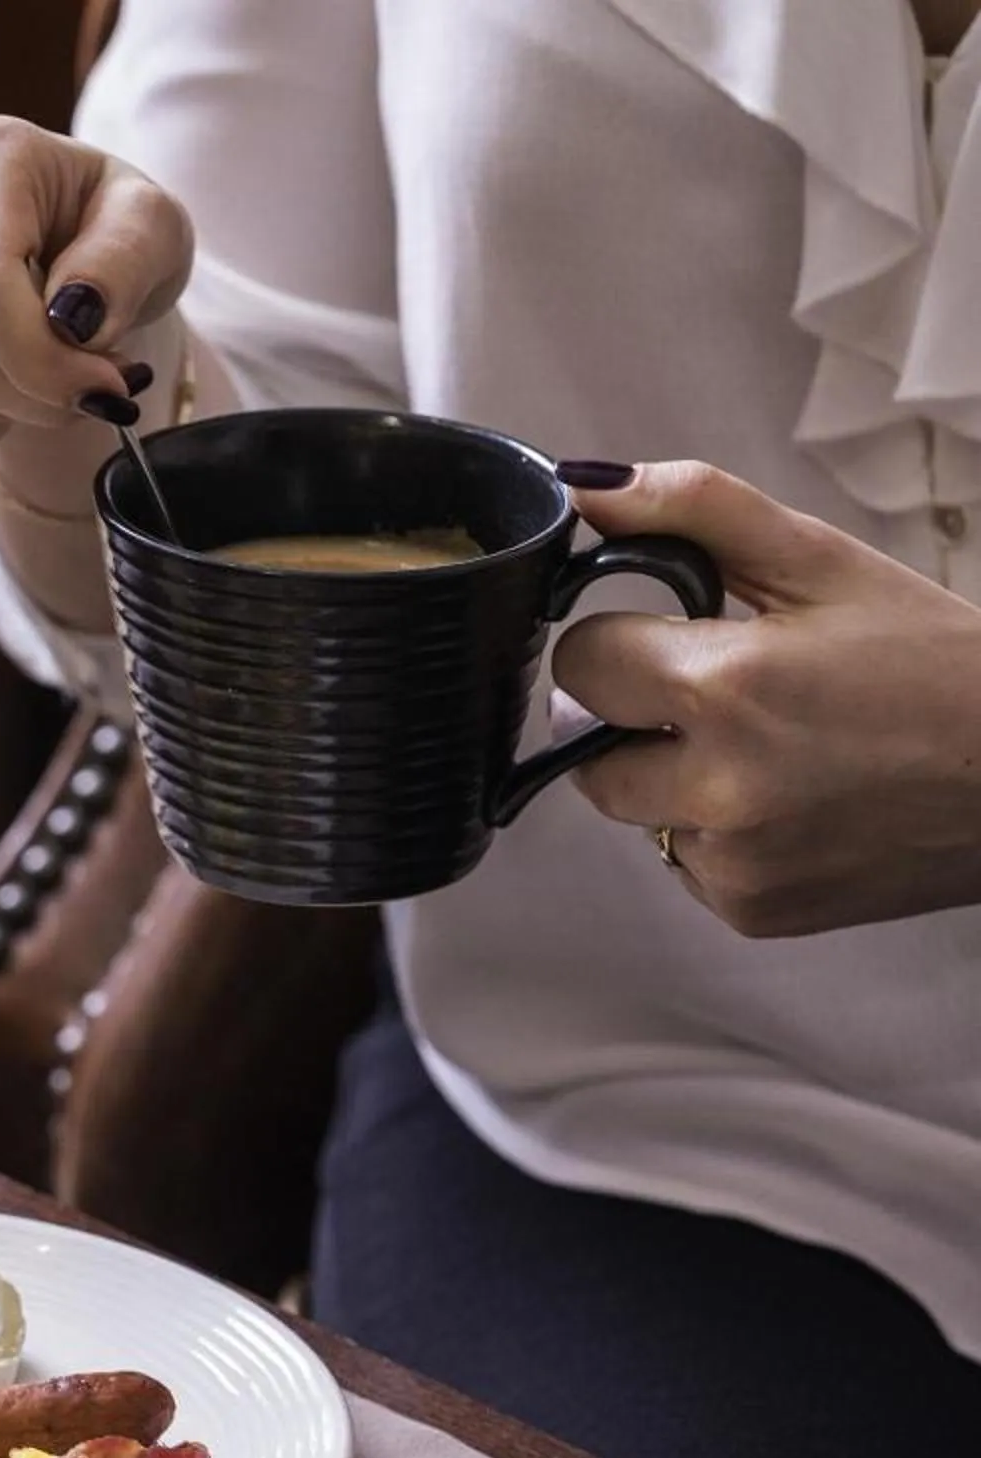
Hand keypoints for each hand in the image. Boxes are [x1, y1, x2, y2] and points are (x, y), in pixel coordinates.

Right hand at [0, 117, 193, 465]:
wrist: (66, 250)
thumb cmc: (110, 235)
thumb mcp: (154, 227)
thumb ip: (125, 262)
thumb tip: (74, 318)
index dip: (42, 358)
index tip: (107, 390)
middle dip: (34, 393)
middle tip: (91, 390)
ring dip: (3, 411)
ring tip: (40, 375)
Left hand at [555, 462, 980, 936]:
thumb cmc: (940, 661)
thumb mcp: (825, 564)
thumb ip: (697, 513)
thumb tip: (587, 484)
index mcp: (727, 689)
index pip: (579, 663)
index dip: (619, 641)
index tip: (672, 636)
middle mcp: (716, 789)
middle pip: (587, 750)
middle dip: (635, 716)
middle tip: (727, 695)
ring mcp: (730, 863)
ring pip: (635, 811)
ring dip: (674, 777)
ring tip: (774, 747)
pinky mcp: (749, 912)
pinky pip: (684, 862)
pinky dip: (716, 831)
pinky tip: (794, 800)